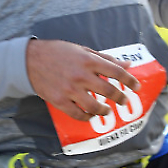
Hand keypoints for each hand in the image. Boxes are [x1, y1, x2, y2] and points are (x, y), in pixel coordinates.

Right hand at [26, 39, 140, 120]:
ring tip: (107, 110)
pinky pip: (77, 114)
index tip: (136, 86)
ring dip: (104, 111)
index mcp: (88, 60)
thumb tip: (126, 64)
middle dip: (120, 97)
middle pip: (108, 91)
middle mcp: (81, 76)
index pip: (116, 71)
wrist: (31, 60)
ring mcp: (70, 90)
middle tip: (125, 100)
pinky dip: (86, 117)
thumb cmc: (59, 52)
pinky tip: (90, 116)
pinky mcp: (60, 101)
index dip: (129, 80)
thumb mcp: (83, 50)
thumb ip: (105, 58)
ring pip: (94, 106)